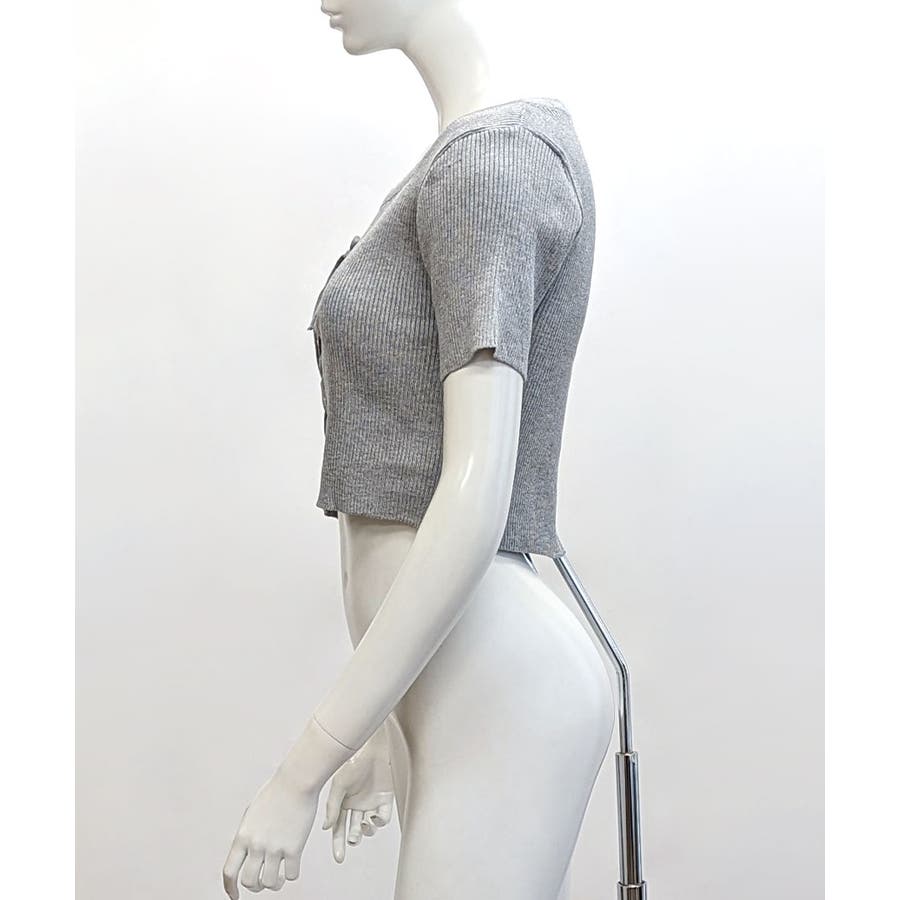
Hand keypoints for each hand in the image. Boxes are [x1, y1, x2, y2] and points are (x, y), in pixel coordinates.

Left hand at [222, 766, 317, 898]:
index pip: (229, 871)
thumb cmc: (277, 792)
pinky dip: (291, 874)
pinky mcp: (294, 848)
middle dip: (255, 887)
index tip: (235, 896)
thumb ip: (248, 834)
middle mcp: (256, 844)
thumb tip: (248, 853)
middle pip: (249, 881)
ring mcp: (275, 847)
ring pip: (270, 882)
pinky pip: (291, 875)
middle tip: (263, 882)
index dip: (230, 888)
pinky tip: (292, 865)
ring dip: (274, 883)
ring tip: (279, 876)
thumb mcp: (253, 813)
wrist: (296, 781)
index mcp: (243, 836)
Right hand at [322, 737, 393, 862]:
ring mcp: (371, 802)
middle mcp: (356, 804)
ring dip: (366, 831)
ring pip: (368, 826)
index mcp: (342, 801)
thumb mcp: (339, 785)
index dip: (338, 843)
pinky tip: (374, 817)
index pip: (338, 827)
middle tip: (353, 840)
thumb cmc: (353, 762)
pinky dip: (379, 822)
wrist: (374, 747)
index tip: (339, 858)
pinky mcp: (385, 799)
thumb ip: (332, 807)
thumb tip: (326, 829)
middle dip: (353, 838)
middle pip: (352, 829)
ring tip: (363, 826)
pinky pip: (383, 817)